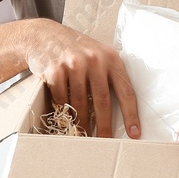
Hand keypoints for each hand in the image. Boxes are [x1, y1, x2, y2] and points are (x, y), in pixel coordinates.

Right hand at [21, 19, 140, 137]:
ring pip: (80, 103)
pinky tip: (65, 115)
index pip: (125, 91)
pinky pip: (61, 98)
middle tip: (105, 141)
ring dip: (82, 122)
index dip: (131, 114)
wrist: (44, 36)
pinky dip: (63, 109)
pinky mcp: (55, 70)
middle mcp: (94, 60)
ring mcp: (73, 64)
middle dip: (105, 126)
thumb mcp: (98, 54)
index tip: (134, 133)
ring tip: (83, 133)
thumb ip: (109, 74)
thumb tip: (123, 109)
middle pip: (103, 101)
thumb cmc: (76, 49)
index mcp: (111, 58)